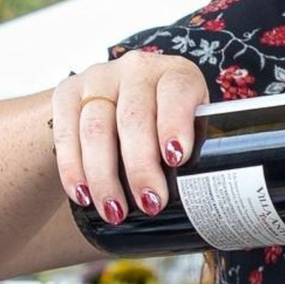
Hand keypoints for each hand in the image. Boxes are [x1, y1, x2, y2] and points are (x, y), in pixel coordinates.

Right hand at [50, 53, 208, 225]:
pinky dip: (72, 169)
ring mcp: (99, 78)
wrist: (115, 104)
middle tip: (150, 204)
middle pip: (134, 118)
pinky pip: (66, 133)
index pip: (176, 92)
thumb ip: (201, 154)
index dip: (175, 124)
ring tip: (115, 211)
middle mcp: (136, 69)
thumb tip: (218, 214)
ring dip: (104, 176)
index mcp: (176, 74)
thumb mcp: (187, 128)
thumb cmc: (163, 127)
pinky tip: (83, 195)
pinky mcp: (67, 93)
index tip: (176, 159)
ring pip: (96, 129)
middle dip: (140, 167)